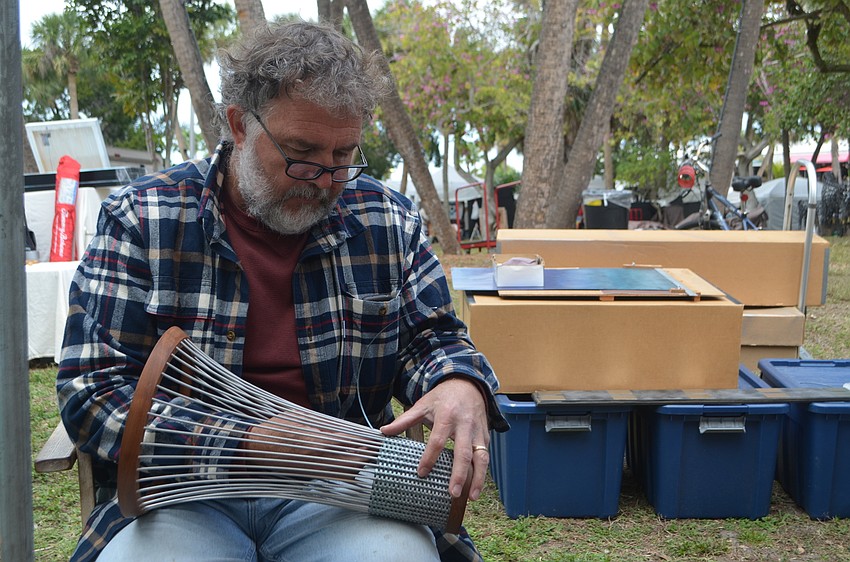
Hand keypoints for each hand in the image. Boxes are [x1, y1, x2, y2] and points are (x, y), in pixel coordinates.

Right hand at [243, 415, 365, 478]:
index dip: (360, 441)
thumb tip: (337, 425)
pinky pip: (333, 476)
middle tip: (374, 448)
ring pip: (343, 472)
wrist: (256, 448)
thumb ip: (319, 422)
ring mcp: (313, 467)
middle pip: (348, 460)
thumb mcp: (297, 416)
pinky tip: (354, 467)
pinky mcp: (310, 474)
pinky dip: (346, 472)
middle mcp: (315, 456)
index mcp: (313, 439)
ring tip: (367, 456)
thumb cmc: (276, 427)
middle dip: (363, 455)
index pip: (344, 441)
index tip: (372, 438)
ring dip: (357, 464)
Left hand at [380, 377, 489, 500]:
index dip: (429, 457)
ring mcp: (478, 432)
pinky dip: (482, 473)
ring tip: (471, 497)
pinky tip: (475, 488)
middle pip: (463, 452)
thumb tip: (384, 431)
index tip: (421, 473)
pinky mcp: (486, 437)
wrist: (468, 384)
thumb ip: (405, 420)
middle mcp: (465, 425)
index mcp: (447, 416)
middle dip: (459, 474)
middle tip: (453, 493)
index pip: (438, 440)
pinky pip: (485, 457)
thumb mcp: (423, 404)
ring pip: (481, 457)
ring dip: (478, 478)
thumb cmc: (443, 397)